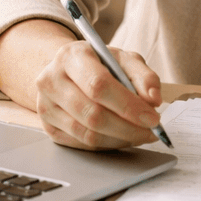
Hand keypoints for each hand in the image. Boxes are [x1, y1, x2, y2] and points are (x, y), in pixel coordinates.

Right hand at [35, 39, 162, 149]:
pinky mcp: (48, 127)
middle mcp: (51, 80)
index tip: (153, 118)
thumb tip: (154, 99)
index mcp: (71, 56)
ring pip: (87, 134)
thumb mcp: (123, 59)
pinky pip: (81, 144)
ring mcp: (45, 106)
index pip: (99, 85)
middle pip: (92, 114)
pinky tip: (121, 136)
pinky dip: (107, 144)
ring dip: (120, 139)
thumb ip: (144, 76)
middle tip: (151, 131)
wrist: (67, 70)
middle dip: (128, 128)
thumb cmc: (98, 64)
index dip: (128, 105)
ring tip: (139, 134)